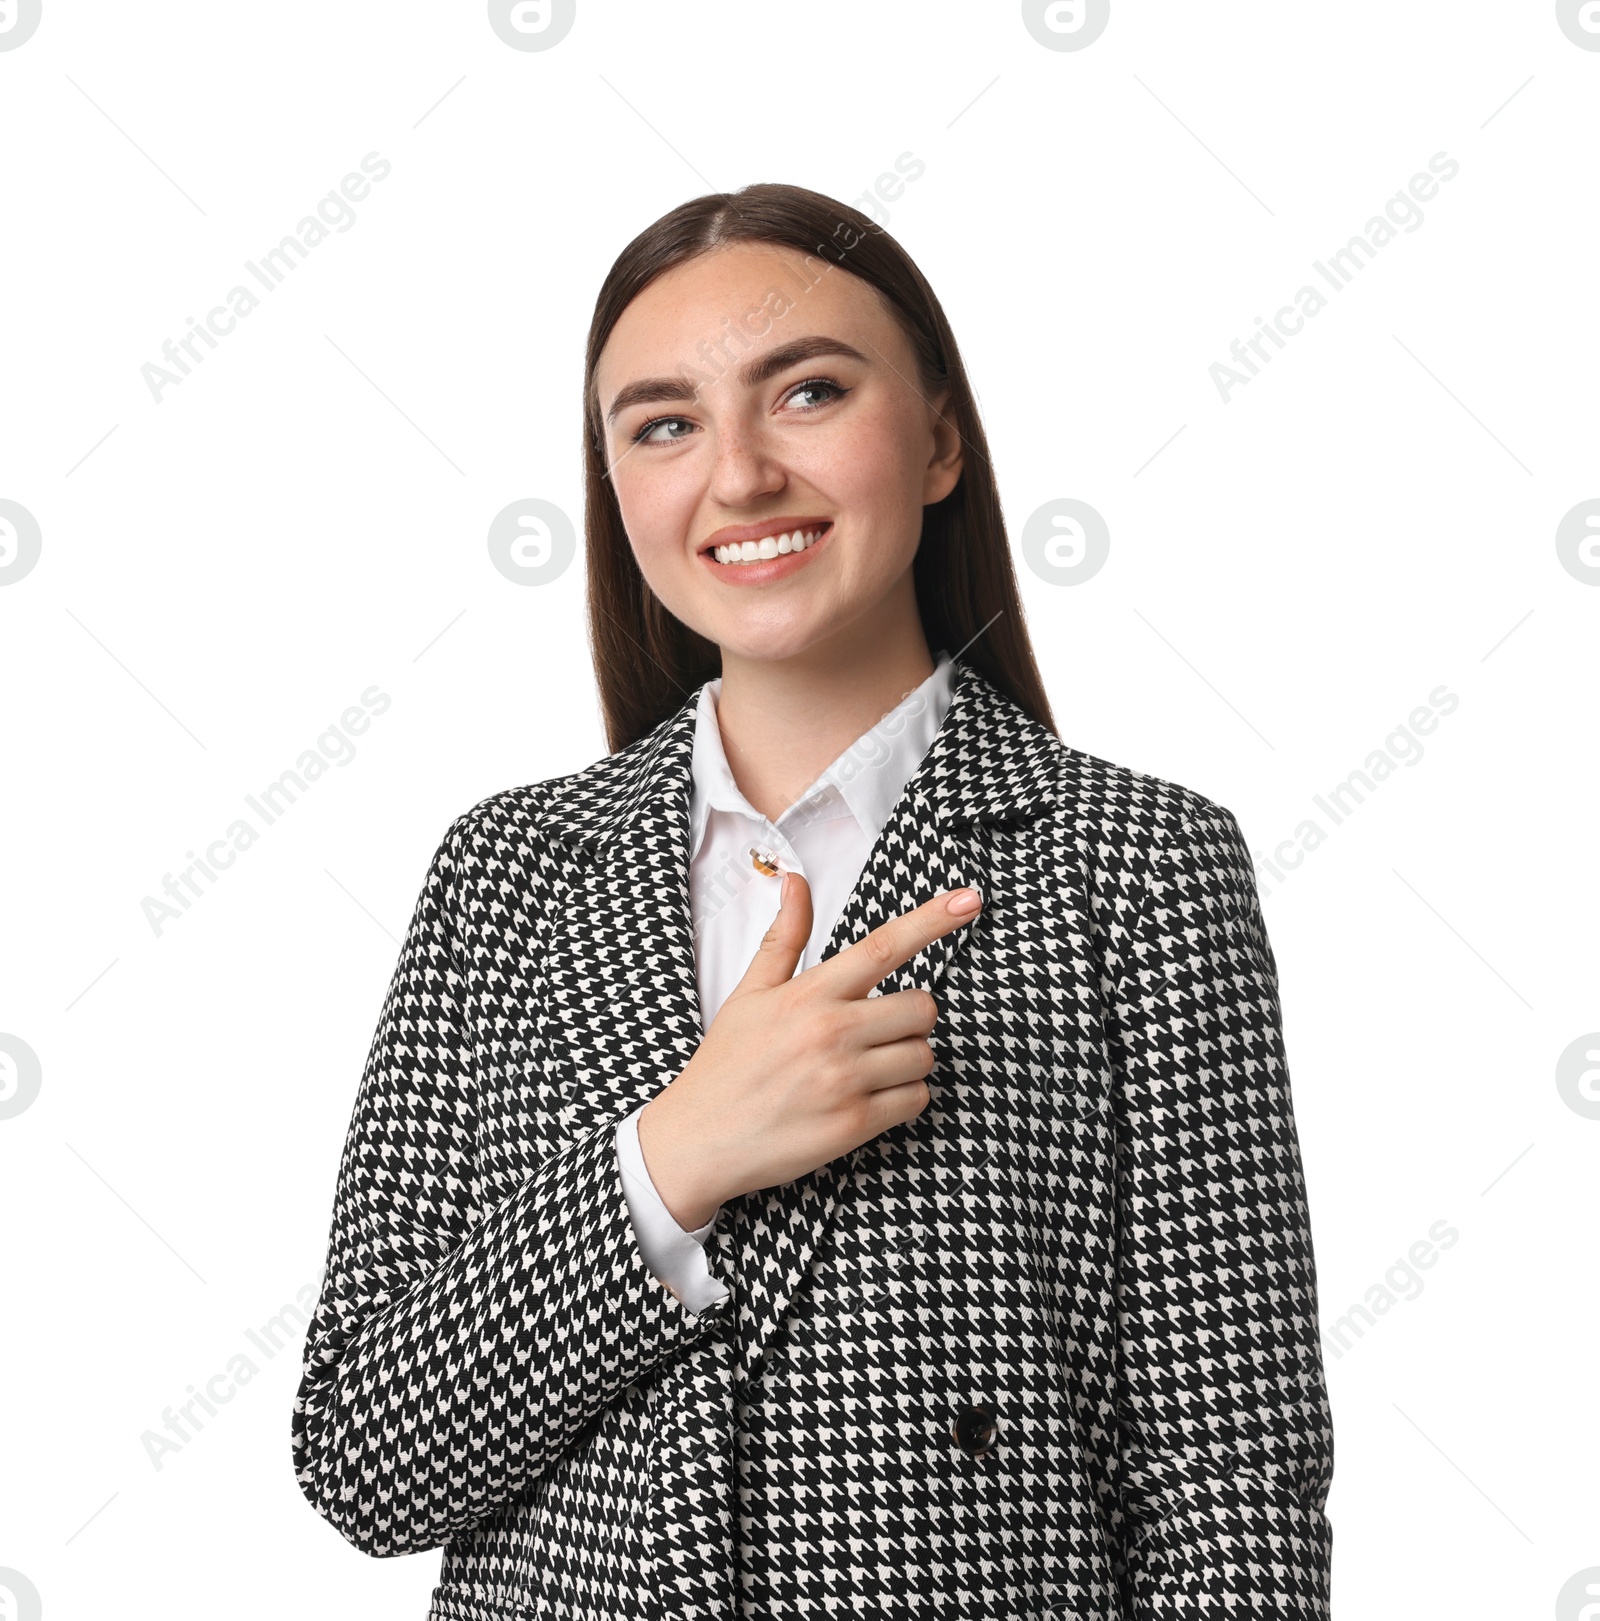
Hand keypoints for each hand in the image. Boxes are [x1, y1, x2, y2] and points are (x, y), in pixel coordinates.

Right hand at [636, 872, 982, 1228]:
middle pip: (921, 1007)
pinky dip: (904, 1098)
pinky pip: (916, 1100)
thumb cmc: (727, 1064)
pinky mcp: (853, 1125)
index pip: (883, 947)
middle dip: (912, 1017)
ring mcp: (844, 1080)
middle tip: (879, 1030)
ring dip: (909, 1059)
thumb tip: (796, 880)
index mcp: (809, 993)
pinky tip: (870, 1098)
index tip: (967, 901)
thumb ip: (783, 937)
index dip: (931, 921)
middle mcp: (830, 1031)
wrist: (699, 1140)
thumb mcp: (749, 993)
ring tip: (868, 1067)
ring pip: (923, 1056)